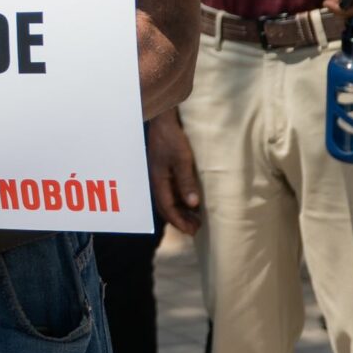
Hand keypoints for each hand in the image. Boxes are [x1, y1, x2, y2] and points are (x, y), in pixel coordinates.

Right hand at [147, 110, 202, 234]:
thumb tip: (192, 204)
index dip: (179, 222)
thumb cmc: (172, 138)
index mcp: (158, 180)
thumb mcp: (182, 159)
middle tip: (196, 229)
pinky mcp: (164, 169)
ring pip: (168, 200)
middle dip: (179, 220)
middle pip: (165, 207)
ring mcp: (160, 175)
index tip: (192, 231)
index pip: (166, 208)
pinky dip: (180, 200)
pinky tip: (191, 201)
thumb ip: (186, 181)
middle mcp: (157, 180)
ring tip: (196, 218)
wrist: (164, 120)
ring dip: (181, 211)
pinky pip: (170, 191)